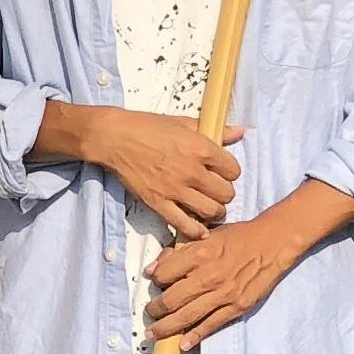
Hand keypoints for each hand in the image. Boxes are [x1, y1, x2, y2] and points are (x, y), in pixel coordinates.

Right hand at [86, 107, 242, 234]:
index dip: (230, 173)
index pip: (233, 170)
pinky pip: (185, 224)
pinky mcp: (159, 203)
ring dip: (214, 211)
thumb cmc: (146, 126)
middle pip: (226, 193)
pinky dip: (195, 230)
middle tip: (215, 191)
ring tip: (209, 207)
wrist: (114, 138)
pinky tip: (199, 229)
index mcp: (201, 148)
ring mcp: (175, 189)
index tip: (222, 173)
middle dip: (224, 193)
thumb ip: (215, 130)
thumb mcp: (184, 122)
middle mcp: (192, 171)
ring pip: (211, 211)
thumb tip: (239, 131)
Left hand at [145, 211, 301, 348]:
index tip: (154, 283)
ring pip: (186, 316)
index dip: (155, 280)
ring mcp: (223, 294)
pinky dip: (194, 336)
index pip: (163, 275)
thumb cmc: (238, 237)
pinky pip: (210, 325)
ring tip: (154, 332)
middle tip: (149, 313)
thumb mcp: (206, 235)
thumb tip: (153, 269)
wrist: (273, 244)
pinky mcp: (237, 307)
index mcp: (199, 254)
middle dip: (154, 309)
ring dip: (166, 327)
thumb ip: (178, 251)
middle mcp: (209, 276)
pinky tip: (182, 344)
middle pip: (171, 300)